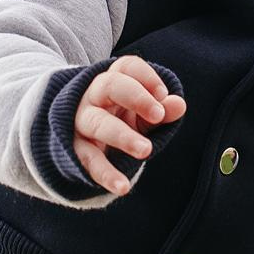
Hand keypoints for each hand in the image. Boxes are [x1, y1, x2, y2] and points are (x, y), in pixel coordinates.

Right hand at [72, 55, 186, 195]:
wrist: (78, 140)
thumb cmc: (119, 120)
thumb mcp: (142, 114)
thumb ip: (161, 110)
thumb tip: (179, 105)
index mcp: (112, 81)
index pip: (126, 67)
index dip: (146, 76)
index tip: (164, 93)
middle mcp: (93, 96)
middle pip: (111, 86)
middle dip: (137, 97)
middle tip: (159, 115)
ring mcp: (81, 122)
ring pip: (98, 123)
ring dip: (123, 136)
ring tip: (146, 151)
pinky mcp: (75, 149)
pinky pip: (89, 160)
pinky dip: (106, 174)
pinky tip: (123, 187)